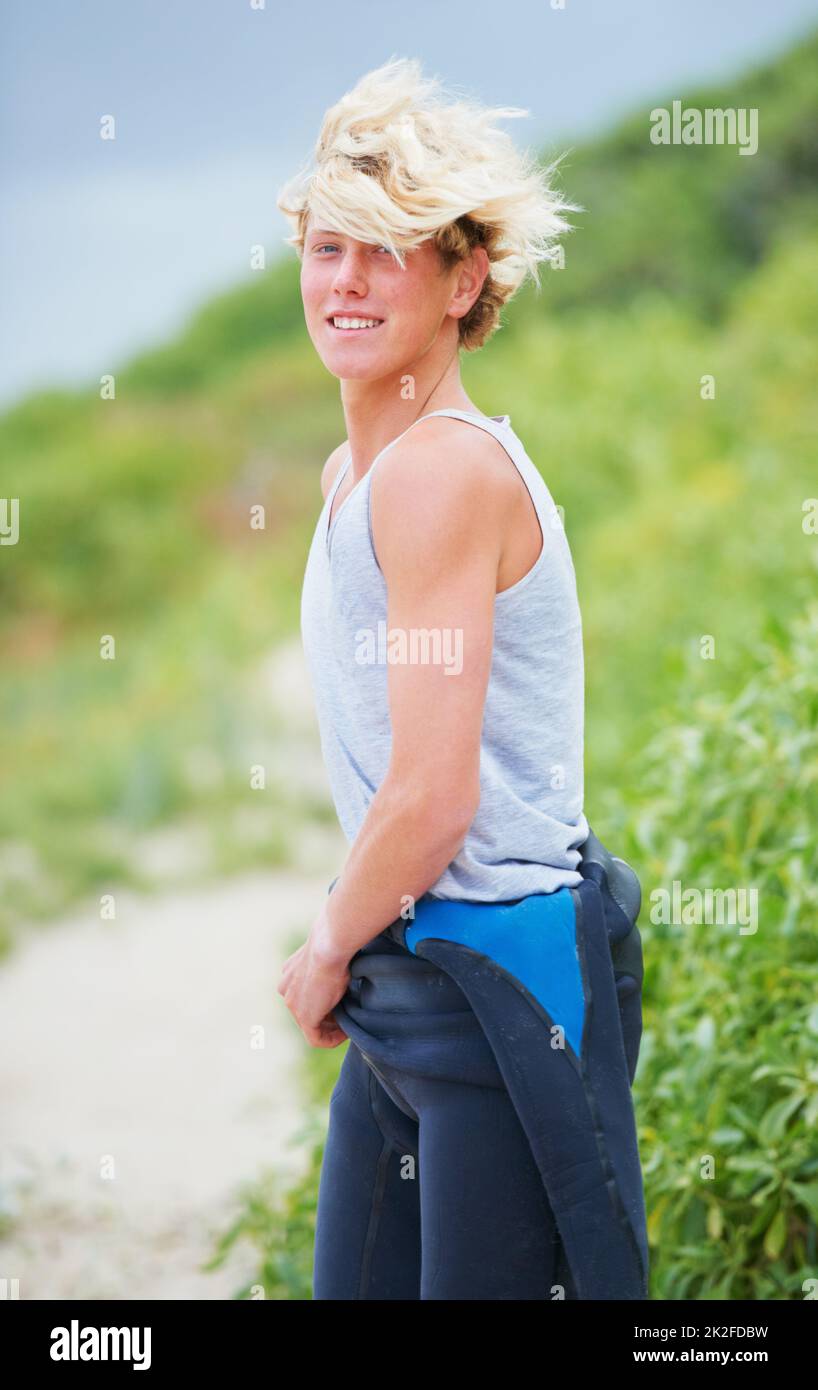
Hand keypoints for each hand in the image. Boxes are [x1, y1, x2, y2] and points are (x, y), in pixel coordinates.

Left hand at [277, 904, 350, 1047]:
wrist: (330, 946)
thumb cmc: (335, 943)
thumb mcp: (329, 952)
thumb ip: (328, 963)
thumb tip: (344, 966)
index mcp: (290, 972)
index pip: (305, 993)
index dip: (323, 1001)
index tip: (342, 1001)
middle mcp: (286, 989)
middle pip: (307, 1009)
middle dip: (327, 1015)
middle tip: (347, 1015)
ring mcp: (292, 1004)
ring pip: (311, 1025)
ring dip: (330, 1028)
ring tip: (349, 1024)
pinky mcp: (304, 1017)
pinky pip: (316, 1038)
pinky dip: (332, 1039)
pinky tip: (346, 1033)